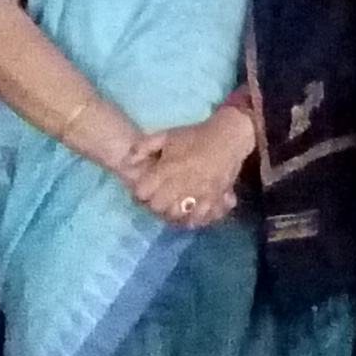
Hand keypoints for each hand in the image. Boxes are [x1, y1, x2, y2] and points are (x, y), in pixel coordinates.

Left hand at [132, 108, 257, 230]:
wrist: (227, 137)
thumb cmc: (194, 136)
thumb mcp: (165, 135)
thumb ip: (143, 147)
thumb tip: (127, 162)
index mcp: (166, 170)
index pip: (143, 193)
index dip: (140, 193)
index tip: (143, 191)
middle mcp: (180, 185)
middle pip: (158, 208)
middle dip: (155, 205)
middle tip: (159, 200)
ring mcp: (197, 195)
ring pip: (177, 216)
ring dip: (172, 215)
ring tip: (174, 209)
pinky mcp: (214, 200)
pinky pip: (200, 218)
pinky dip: (193, 220)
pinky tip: (192, 216)